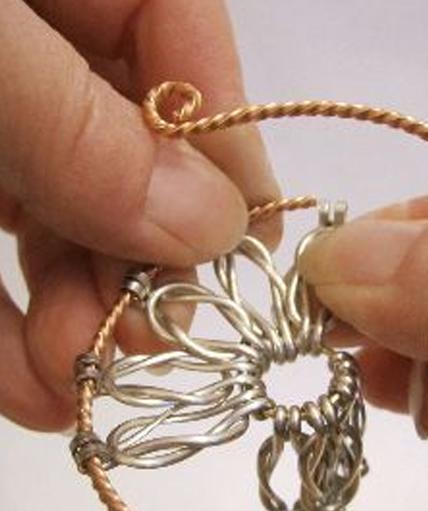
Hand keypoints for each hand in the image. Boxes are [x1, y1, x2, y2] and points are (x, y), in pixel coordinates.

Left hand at [0, 0, 279, 430]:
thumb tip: (208, 226)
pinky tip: (24, 386)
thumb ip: (77, 127)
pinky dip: (4, 321)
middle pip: (124, 153)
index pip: (181, 44)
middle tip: (148, 342)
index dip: (225, 148)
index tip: (243, 250)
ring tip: (81, 389)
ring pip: (54, 218)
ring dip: (74, 313)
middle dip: (138, 262)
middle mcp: (36, 48)